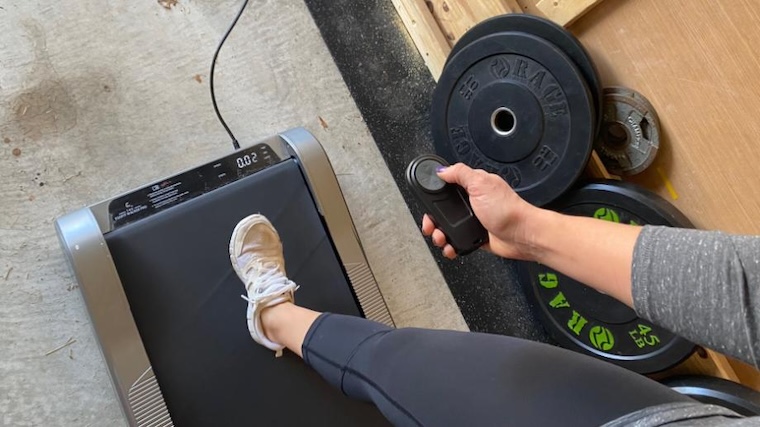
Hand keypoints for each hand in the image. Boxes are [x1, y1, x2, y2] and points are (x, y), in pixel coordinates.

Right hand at [421, 163, 539, 259]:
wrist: (522, 235)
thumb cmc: (507, 210)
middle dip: (432, 220)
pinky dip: (450, 246)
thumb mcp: (481, 184)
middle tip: (430, 226)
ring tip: (441, 239)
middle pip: (442, 211)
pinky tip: (450, 247)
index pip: (446, 187)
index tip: (427, 204)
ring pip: (447, 227)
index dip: (434, 196)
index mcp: (472, 187)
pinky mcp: (475, 237)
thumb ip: (460, 173)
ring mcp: (473, 221)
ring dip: (439, 235)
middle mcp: (472, 203)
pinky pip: (457, 241)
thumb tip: (442, 170)